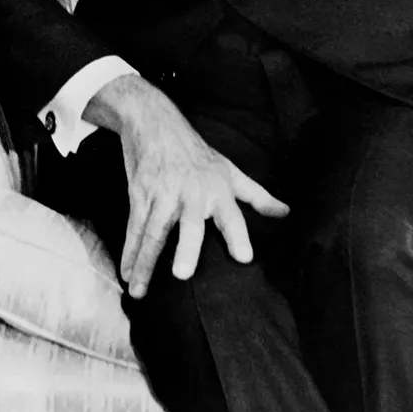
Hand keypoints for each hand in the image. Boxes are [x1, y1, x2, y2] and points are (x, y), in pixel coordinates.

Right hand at [86, 76, 288, 298]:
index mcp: (217, 189)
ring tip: (138, 289)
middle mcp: (191, 193)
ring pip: (153, 232)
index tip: (244, 257)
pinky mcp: (140, 194)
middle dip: (185, 248)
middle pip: (188, 224)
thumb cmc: (197, 152)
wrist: (155, 122)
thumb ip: (257, 196)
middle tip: (181, 274)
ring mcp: (162, 194)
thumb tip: (287, 213)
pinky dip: (129, 251)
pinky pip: (134, 227)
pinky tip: (125, 274)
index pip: (231, 215)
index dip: (237, 235)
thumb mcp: (230, 170)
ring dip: (144, 261)